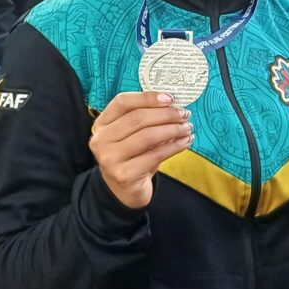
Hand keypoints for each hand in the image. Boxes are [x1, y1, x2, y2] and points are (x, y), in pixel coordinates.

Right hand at [89, 92, 193, 208]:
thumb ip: (145, 118)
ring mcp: (110, 158)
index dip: (147, 97)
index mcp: (101, 124)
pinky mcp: (123, 175)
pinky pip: (155, 155)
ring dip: (173, 129)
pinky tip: (185, 142)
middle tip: (184, 114)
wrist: (124, 191)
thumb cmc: (132, 156)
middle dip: (166, 114)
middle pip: (137, 118)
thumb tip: (174, 106)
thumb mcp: (132, 135)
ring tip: (187, 128)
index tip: (170, 98)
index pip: (122, 102)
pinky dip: (174, 146)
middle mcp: (101, 140)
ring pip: (147, 136)